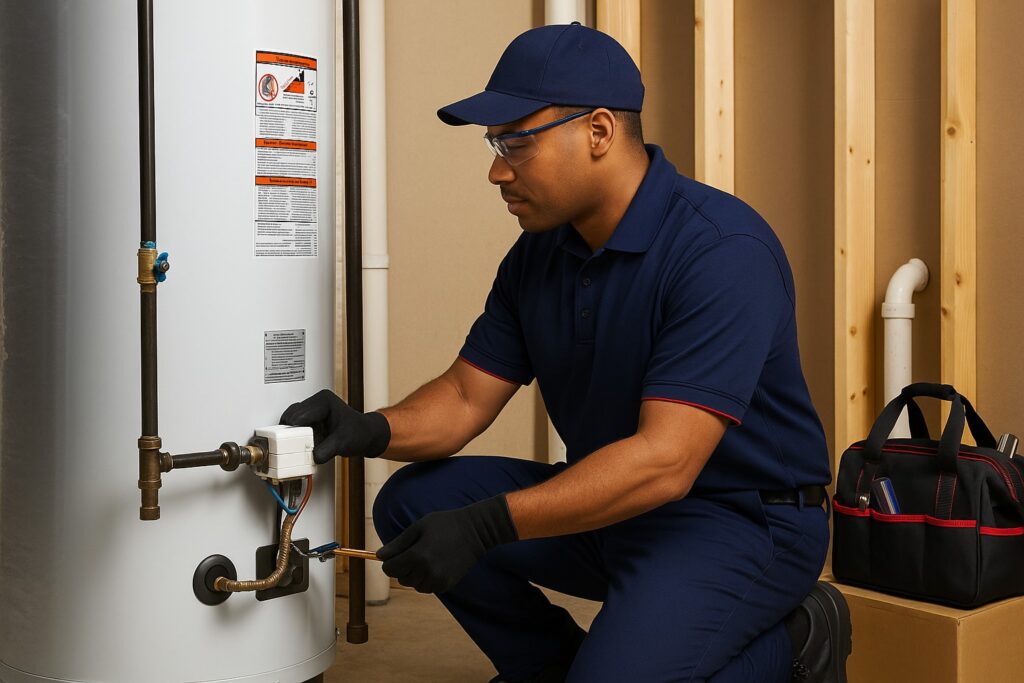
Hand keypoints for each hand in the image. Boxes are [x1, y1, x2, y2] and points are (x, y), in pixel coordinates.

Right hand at [280, 389, 390, 463]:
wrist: (365, 435)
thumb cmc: (358, 433)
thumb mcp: (342, 443)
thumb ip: (325, 451)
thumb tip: (310, 457)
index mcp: (324, 401)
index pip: (299, 416)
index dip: (295, 432)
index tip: (294, 446)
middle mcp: (316, 401)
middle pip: (290, 417)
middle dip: (292, 434)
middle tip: (298, 448)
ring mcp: (311, 408)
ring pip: (289, 420)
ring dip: (291, 434)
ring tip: (302, 446)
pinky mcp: (308, 416)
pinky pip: (293, 425)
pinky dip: (294, 435)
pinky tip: (302, 443)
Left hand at [376, 495, 517, 593]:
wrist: (475, 531)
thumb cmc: (445, 524)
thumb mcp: (419, 527)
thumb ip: (398, 544)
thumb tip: (379, 556)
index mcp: (417, 556)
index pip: (389, 569)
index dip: (390, 561)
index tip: (397, 553)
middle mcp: (426, 571)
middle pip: (401, 579)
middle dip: (403, 567)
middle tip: (415, 551)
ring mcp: (438, 580)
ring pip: (414, 585)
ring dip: (414, 575)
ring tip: (426, 557)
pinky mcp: (447, 585)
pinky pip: (428, 587)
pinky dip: (427, 579)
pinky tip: (435, 564)